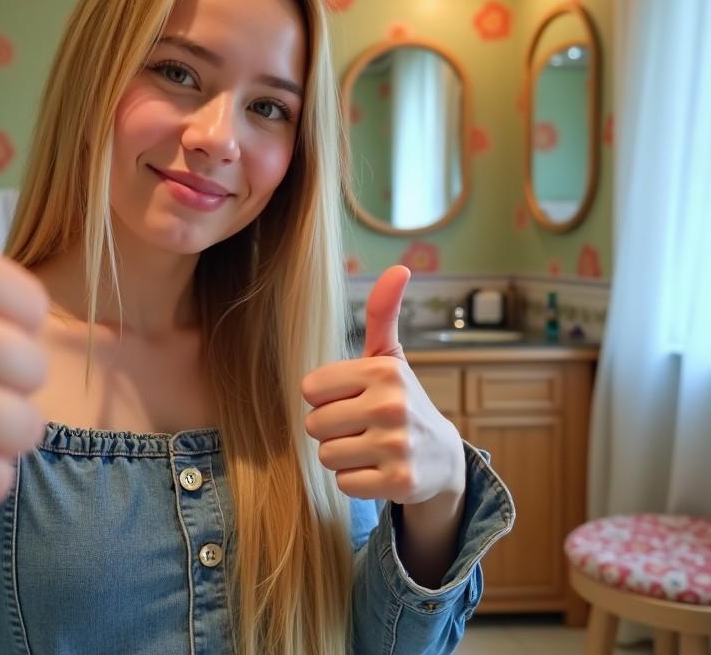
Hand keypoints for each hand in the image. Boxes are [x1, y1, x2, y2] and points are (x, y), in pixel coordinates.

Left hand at [302, 265, 464, 504]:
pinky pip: (344, 484)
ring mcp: (397, 445)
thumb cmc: (402, 401)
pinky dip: (357, 481)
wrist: (442, 459)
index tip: (351, 399)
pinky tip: (380, 470)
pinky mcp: (399, 482)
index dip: (324, 398)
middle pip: (313, 424)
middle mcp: (391, 405)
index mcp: (383, 370)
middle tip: (361, 427)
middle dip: (331, 429)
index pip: (309, 389)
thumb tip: (399, 267)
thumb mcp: (390, 357)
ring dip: (343, 456)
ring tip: (370, 447)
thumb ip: (382, 313)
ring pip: (326, 456)